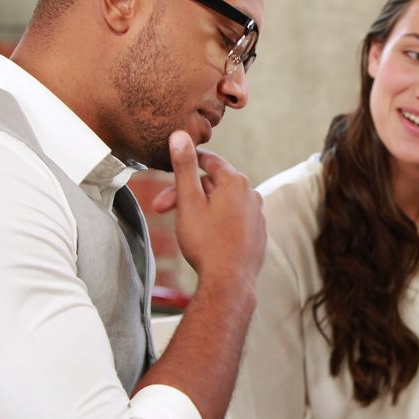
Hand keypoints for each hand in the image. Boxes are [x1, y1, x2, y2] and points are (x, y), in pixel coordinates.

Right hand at [151, 130, 265, 285]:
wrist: (229, 283)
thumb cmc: (206, 243)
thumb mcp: (189, 202)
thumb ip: (184, 167)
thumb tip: (181, 135)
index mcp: (235, 181)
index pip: (208, 161)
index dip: (186, 162)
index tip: (171, 166)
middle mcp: (251, 193)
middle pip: (213, 184)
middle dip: (186, 193)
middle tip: (160, 208)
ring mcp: (257, 214)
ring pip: (223, 202)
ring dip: (201, 207)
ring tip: (183, 225)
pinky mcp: (258, 233)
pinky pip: (234, 219)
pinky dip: (218, 222)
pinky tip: (205, 236)